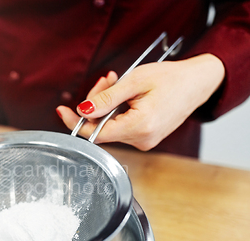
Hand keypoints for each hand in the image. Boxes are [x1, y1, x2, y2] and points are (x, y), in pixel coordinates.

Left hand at [57, 54, 224, 150]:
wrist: (198, 83)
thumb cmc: (172, 79)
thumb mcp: (134, 81)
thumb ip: (106, 98)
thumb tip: (83, 110)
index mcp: (140, 127)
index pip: (96, 133)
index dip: (76, 122)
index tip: (62, 111)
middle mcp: (142, 140)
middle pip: (101, 128)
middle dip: (96, 103)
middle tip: (105, 80)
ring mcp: (144, 141)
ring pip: (109, 126)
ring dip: (106, 104)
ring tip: (116, 82)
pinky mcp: (144, 137)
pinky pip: (120, 126)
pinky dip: (116, 110)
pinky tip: (123, 95)